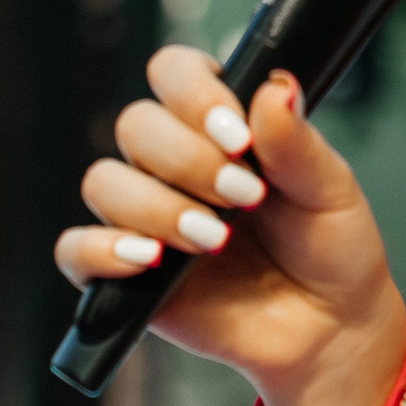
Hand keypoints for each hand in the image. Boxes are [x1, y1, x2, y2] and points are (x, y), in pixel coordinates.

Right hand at [54, 47, 405, 405]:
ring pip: (104, 182)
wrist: (325, 330)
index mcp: (218, 129)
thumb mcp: (330, 189)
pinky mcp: (121, 275)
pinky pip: (75, 250)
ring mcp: (143, 219)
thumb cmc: (329, 252)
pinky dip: (103, 250)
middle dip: (187, 160)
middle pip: (135, 126)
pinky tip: (151, 261)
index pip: (174, 75)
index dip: (194, 95)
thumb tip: (273, 87)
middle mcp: (172, 166)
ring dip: (157, 207)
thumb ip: (296, 141)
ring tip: (213, 240)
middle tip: (241, 198)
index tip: (237, 137)